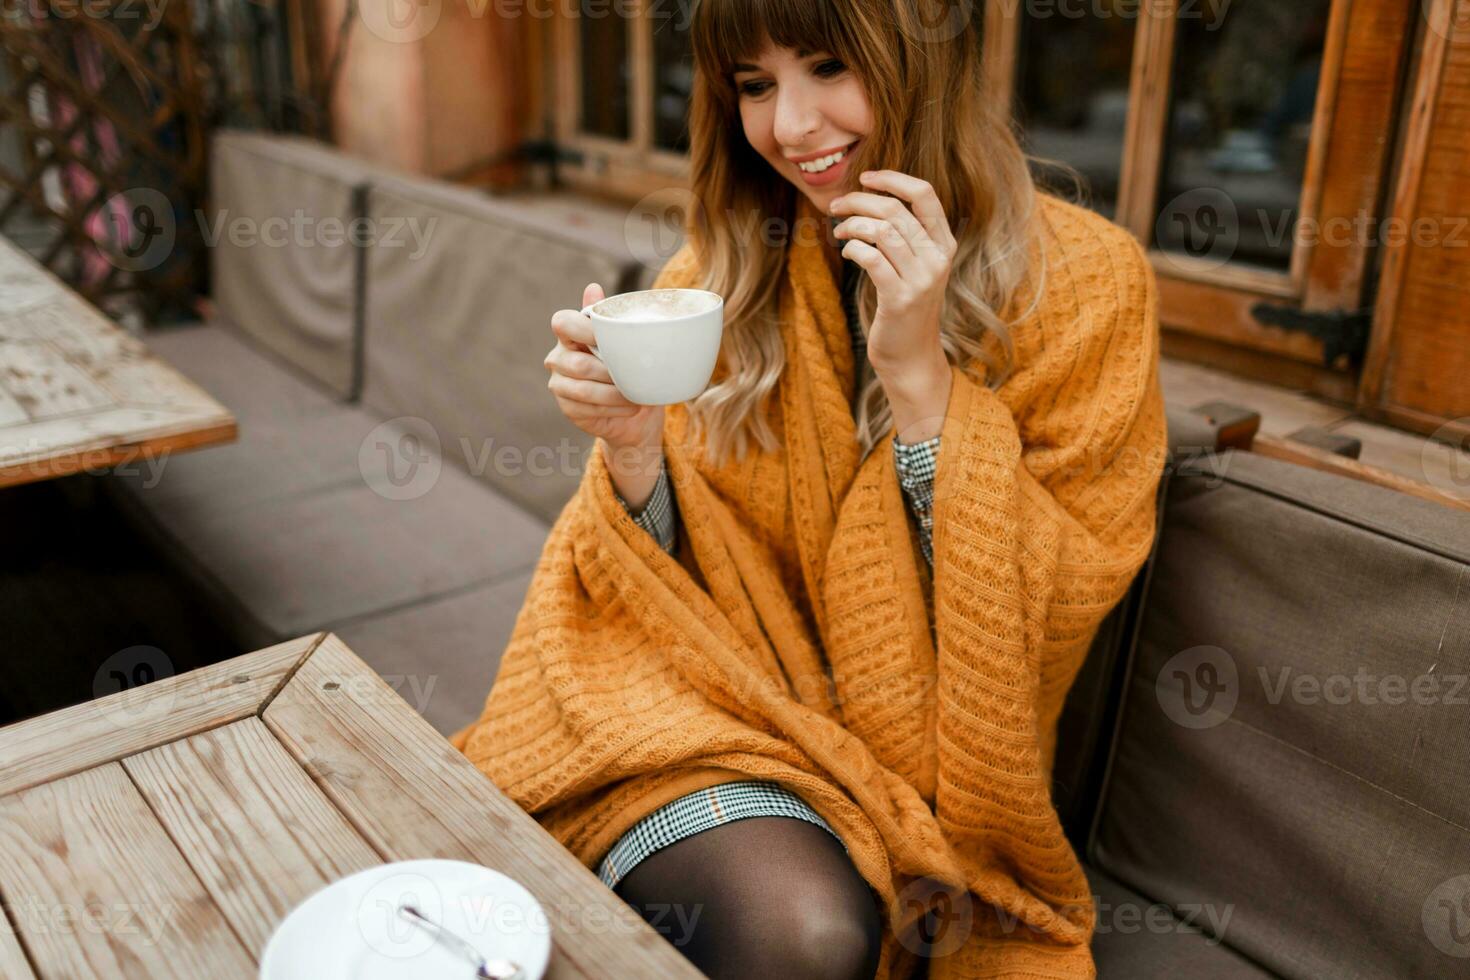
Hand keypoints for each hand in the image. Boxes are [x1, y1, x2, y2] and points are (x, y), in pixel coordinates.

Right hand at [545, 283, 664, 454]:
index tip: (610, 338)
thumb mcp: (625, 341)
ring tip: (635, 395)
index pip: (562, 323)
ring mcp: (559, 384)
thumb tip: (593, 287)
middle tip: (634, 376)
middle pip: (578, 363)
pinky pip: (587, 409)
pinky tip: (628, 407)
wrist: (634, 407)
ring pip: (584, 389)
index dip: (583, 329)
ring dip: (614, 394)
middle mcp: (558, 358)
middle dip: (610, 372)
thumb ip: (609, 318)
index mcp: (570, 334)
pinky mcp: (566, 408)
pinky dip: (612, 409)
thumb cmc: (628, 367)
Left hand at [830, 170, 955, 391]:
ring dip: (851, 224)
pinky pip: (871, 258)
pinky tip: (847, 252)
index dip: (893, 179)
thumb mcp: (916, 267)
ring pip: (881, 230)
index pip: (925, 194)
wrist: (911, 355)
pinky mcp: (899, 298)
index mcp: (944, 243)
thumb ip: (905, 235)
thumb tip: (870, 199)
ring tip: (838, 231)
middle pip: (895, 209)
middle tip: (836, 205)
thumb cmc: (906, 307)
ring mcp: (920, 279)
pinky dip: (852, 248)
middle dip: (859, 200)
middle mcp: (937, 258)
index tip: (865, 177)